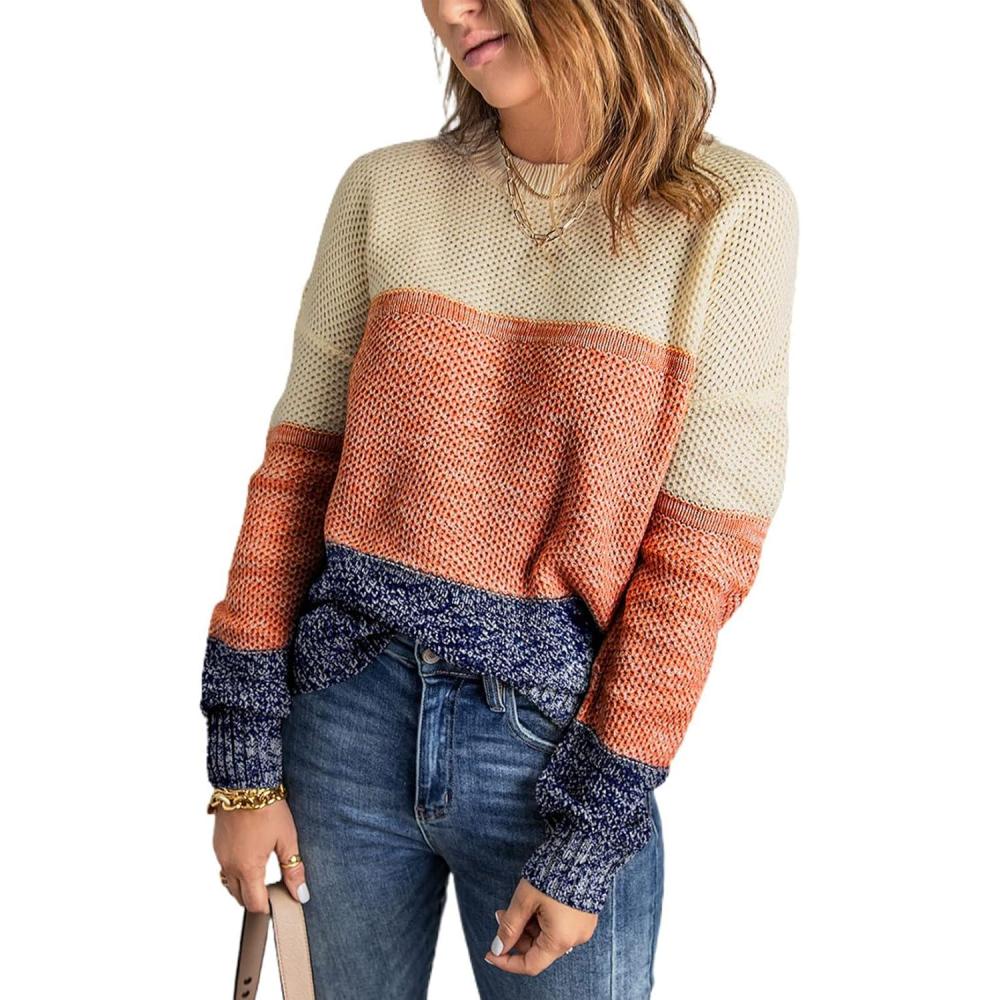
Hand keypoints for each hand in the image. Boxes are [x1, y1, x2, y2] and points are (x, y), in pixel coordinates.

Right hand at [213, 798, 308, 912]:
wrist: (245, 783)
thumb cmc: (268, 809)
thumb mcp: (287, 839)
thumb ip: (293, 870)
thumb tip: (300, 894)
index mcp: (247, 868)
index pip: (254, 904)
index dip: (268, 907)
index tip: (280, 901)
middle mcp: (229, 865)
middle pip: (239, 897)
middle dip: (255, 898)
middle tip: (273, 889)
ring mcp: (220, 855)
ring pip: (229, 883)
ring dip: (243, 885)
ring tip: (262, 874)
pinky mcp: (217, 844)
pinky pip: (224, 867)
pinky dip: (235, 870)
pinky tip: (250, 857)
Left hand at [485, 878, 597, 975]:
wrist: (584, 851)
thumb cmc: (554, 874)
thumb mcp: (525, 900)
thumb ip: (510, 927)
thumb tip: (498, 949)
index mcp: (560, 939)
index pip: (530, 965)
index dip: (507, 962)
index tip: (490, 954)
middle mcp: (574, 939)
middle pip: (538, 949)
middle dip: (516, 935)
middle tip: (501, 915)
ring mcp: (581, 928)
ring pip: (547, 936)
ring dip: (528, 926)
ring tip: (515, 905)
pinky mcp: (584, 916)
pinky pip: (559, 926)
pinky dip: (542, 920)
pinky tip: (534, 903)